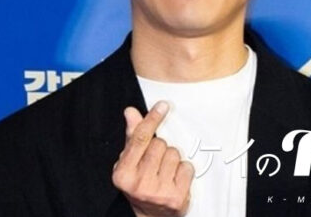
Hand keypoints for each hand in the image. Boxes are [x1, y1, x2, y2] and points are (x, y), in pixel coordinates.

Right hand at [111, 101, 193, 216]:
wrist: (152, 215)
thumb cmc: (140, 184)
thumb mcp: (130, 163)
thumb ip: (132, 137)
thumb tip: (131, 112)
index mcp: (123, 174)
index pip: (140, 139)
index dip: (152, 119)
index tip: (163, 106)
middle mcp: (139, 184)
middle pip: (160, 144)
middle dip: (160, 148)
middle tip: (156, 162)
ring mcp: (158, 192)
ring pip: (175, 154)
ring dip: (172, 159)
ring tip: (165, 171)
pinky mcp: (176, 198)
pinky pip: (187, 167)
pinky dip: (184, 170)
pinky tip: (175, 179)